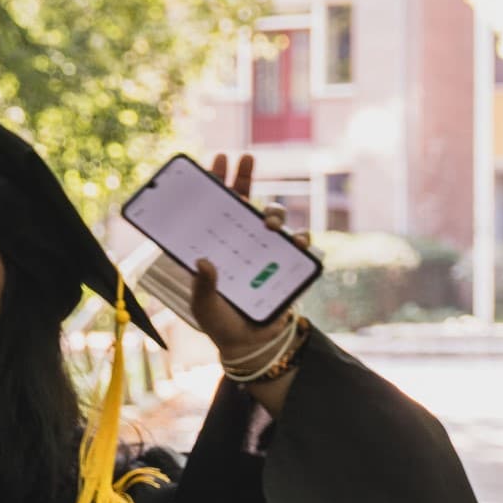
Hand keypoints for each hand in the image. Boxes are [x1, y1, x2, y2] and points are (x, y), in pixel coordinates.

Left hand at [186, 152, 312, 357]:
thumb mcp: (204, 304)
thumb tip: (204, 261)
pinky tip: (296, 240)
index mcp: (215, 245)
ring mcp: (265, 250)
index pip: (215, 208)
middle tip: (245, 159)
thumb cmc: (221, 322)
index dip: (218, 181)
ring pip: (272, 218)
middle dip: (246, 177)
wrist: (252, 344)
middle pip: (244, 202)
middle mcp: (239, 242)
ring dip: (273, 212)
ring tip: (269, 222)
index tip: (219, 159)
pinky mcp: (287, 263)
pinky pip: (299, 243)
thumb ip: (202, 285)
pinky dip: (300, 238)